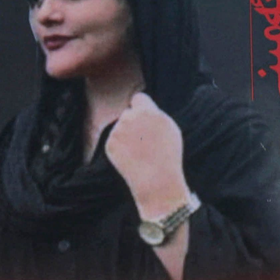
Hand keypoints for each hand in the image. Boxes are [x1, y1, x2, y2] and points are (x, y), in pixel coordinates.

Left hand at [102, 93, 187, 215]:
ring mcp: (118, 131)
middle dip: (132, 123)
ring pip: (120, 128)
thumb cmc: (168, 156)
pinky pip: (114, 141)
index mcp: (147, 111)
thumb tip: (143, 107)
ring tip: (139, 153)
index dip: (140, 108)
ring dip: (126, 136)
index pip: (138, 98)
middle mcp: (130, 117)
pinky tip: (131, 159)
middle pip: (127, 113)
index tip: (143, 117)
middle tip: (143, 142)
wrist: (157, 181)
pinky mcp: (109, 144)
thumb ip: (155, 114)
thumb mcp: (169, 129)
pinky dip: (120, 149)